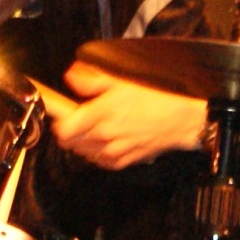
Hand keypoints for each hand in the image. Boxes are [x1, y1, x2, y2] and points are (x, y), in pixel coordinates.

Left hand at [53, 62, 207, 169]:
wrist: (181, 120)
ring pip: (82, 151)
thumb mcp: (122, 80)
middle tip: (80, 115)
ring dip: (82, 140)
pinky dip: (97, 151)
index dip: (57, 118)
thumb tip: (71, 76)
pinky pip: (98, 160)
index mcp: (100, 114)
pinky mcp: (121, 162)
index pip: (63, 128)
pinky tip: (108, 138)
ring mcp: (112, 152)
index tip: (58, 110)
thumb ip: (92, 80)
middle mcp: (103, 136)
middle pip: (69, 142)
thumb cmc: (156, 99)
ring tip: (96, 126)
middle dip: (70, 128)